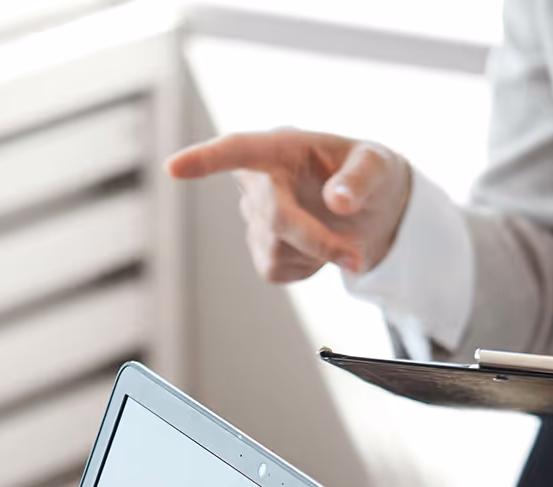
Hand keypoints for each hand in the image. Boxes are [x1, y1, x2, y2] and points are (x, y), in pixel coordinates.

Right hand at [165, 128, 410, 281]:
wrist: (372, 213)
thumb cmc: (372, 175)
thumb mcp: (379, 164)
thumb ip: (361, 177)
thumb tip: (337, 201)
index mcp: (283, 147)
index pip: (239, 150)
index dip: (206, 160)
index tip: (173, 168)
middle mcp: (261, 181)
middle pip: (274, 217)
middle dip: (315, 240)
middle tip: (356, 258)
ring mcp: (255, 220)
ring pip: (279, 250)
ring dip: (319, 252)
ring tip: (341, 232)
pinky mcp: (262, 254)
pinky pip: (279, 272)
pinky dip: (309, 267)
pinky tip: (319, 247)